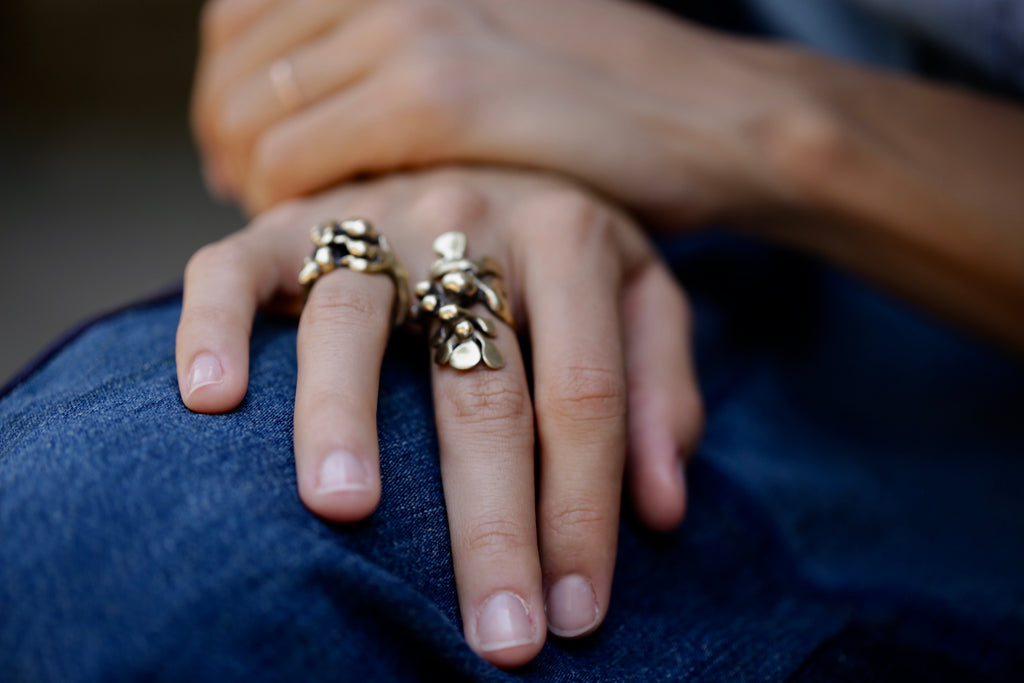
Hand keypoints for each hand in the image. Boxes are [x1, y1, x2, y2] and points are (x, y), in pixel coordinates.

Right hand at [175, 166, 702, 666]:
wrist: (475, 130)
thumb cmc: (557, 240)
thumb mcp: (639, 290)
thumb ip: (659, 386)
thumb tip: (663, 509)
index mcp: (569, 236)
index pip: (585, 398)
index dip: (584, 512)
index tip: (573, 615)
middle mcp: (472, 219)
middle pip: (484, 387)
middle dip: (492, 522)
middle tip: (496, 633)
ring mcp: (374, 213)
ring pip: (353, 323)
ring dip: (341, 418)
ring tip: (344, 513)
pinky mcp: (288, 214)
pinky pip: (236, 264)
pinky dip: (215, 325)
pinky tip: (209, 401)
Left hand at [192, 0, 794, 224]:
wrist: (707, 116)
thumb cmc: (603, 104)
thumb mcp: (491, 46)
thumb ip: (401, 55)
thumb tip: (321, 99)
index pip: (246, 13)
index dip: (229, 87)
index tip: (246, 152)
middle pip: (235, 57)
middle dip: (225, 136)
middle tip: (252, 197)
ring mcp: (411, 25)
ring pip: (250, 111)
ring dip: (249, 178)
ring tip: (289, 224)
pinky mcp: (437, 96)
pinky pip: (296, 158)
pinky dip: (287, 206)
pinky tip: (327, 238)